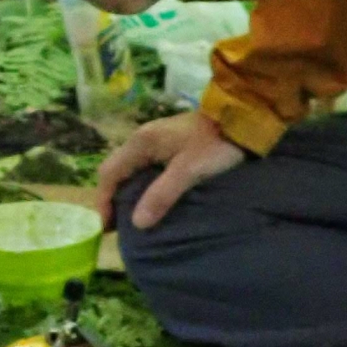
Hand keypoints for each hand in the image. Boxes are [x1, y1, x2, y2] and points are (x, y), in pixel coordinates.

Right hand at [95, 111, 244, 229]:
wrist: (243, 119)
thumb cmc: (215, 143)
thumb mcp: (189, 171)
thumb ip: (161, 195)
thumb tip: (137, 223)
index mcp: (140, 142)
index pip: (109, 173)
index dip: (103, 201)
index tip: (107, 226)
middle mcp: (141, 138)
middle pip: (114, 170)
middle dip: (111, 198)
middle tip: (116, 224)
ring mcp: (154, 139)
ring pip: (128, 168)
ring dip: (124, 191)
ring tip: (129, 214)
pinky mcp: (167, 143)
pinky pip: (142, 166)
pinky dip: (138, 184)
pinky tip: (147, 197)